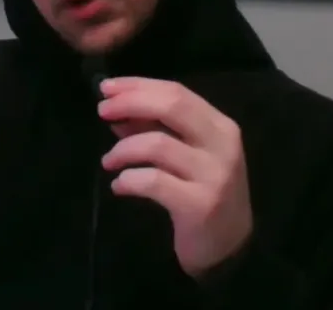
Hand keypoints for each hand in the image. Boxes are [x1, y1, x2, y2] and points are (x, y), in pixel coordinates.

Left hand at [98, 76, 253, 277]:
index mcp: (220, 126)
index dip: (139, 86)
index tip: (107, 88)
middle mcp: (221, 144)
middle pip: (172, 106)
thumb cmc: (205, 195)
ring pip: (158, 144)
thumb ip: (157, 131)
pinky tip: (120, 186)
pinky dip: (129, 180)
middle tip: (102, 111)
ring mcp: (213, 174)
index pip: (178, 92)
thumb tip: (119, 111)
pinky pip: (154, 182)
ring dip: (123, 149)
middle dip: (131, 103)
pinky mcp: (200, 204)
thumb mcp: (187, 157)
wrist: (230, 247)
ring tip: (109, 161)